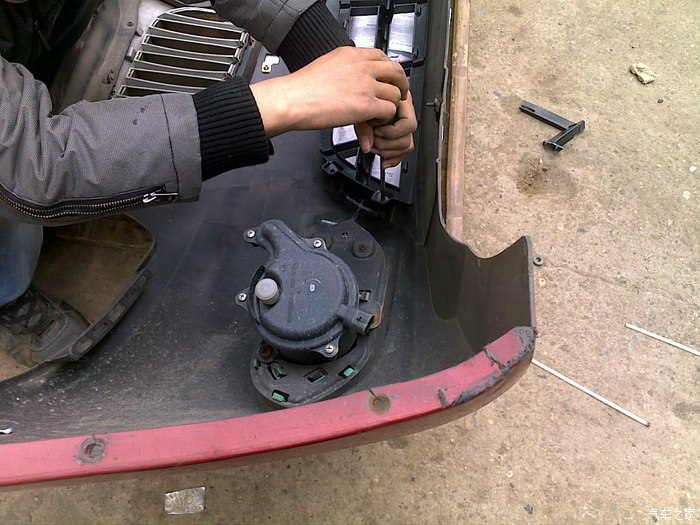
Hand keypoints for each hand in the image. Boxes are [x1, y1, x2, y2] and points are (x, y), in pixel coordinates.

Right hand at [249, 47, 408, 136]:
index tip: (389, 80)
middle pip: (397, 72)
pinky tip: (372, 123)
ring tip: (377, 115)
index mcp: (351, 54)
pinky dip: (384, 120)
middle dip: (400, 86)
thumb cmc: (301, 89)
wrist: (292, 100)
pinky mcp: (366, 104)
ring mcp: (366, 85)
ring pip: (395, 94)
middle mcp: (361, 66)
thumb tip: (355, 83)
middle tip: (397, 97)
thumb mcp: (327, 68)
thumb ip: (346, 72)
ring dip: (389, 106)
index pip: (382, 56)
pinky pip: (389, 111)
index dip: (390, 71)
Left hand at [354, 92, 416, 167]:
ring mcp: (403, 126)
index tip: (376, 130)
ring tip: (374, 146)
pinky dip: (393, 159)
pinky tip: (383, 161)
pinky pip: (403, 152)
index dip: (391, 132)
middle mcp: (405, 114)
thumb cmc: (361, 98)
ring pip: (406, 147)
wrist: (359, 96)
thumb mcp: (360, 108)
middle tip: (373, 140)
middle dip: (387, 144)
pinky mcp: (398, 136)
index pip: (408, 124)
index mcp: (402, 102)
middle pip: (407, 139)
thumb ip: (363, 127)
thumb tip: (368, 146)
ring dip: (388, 151)